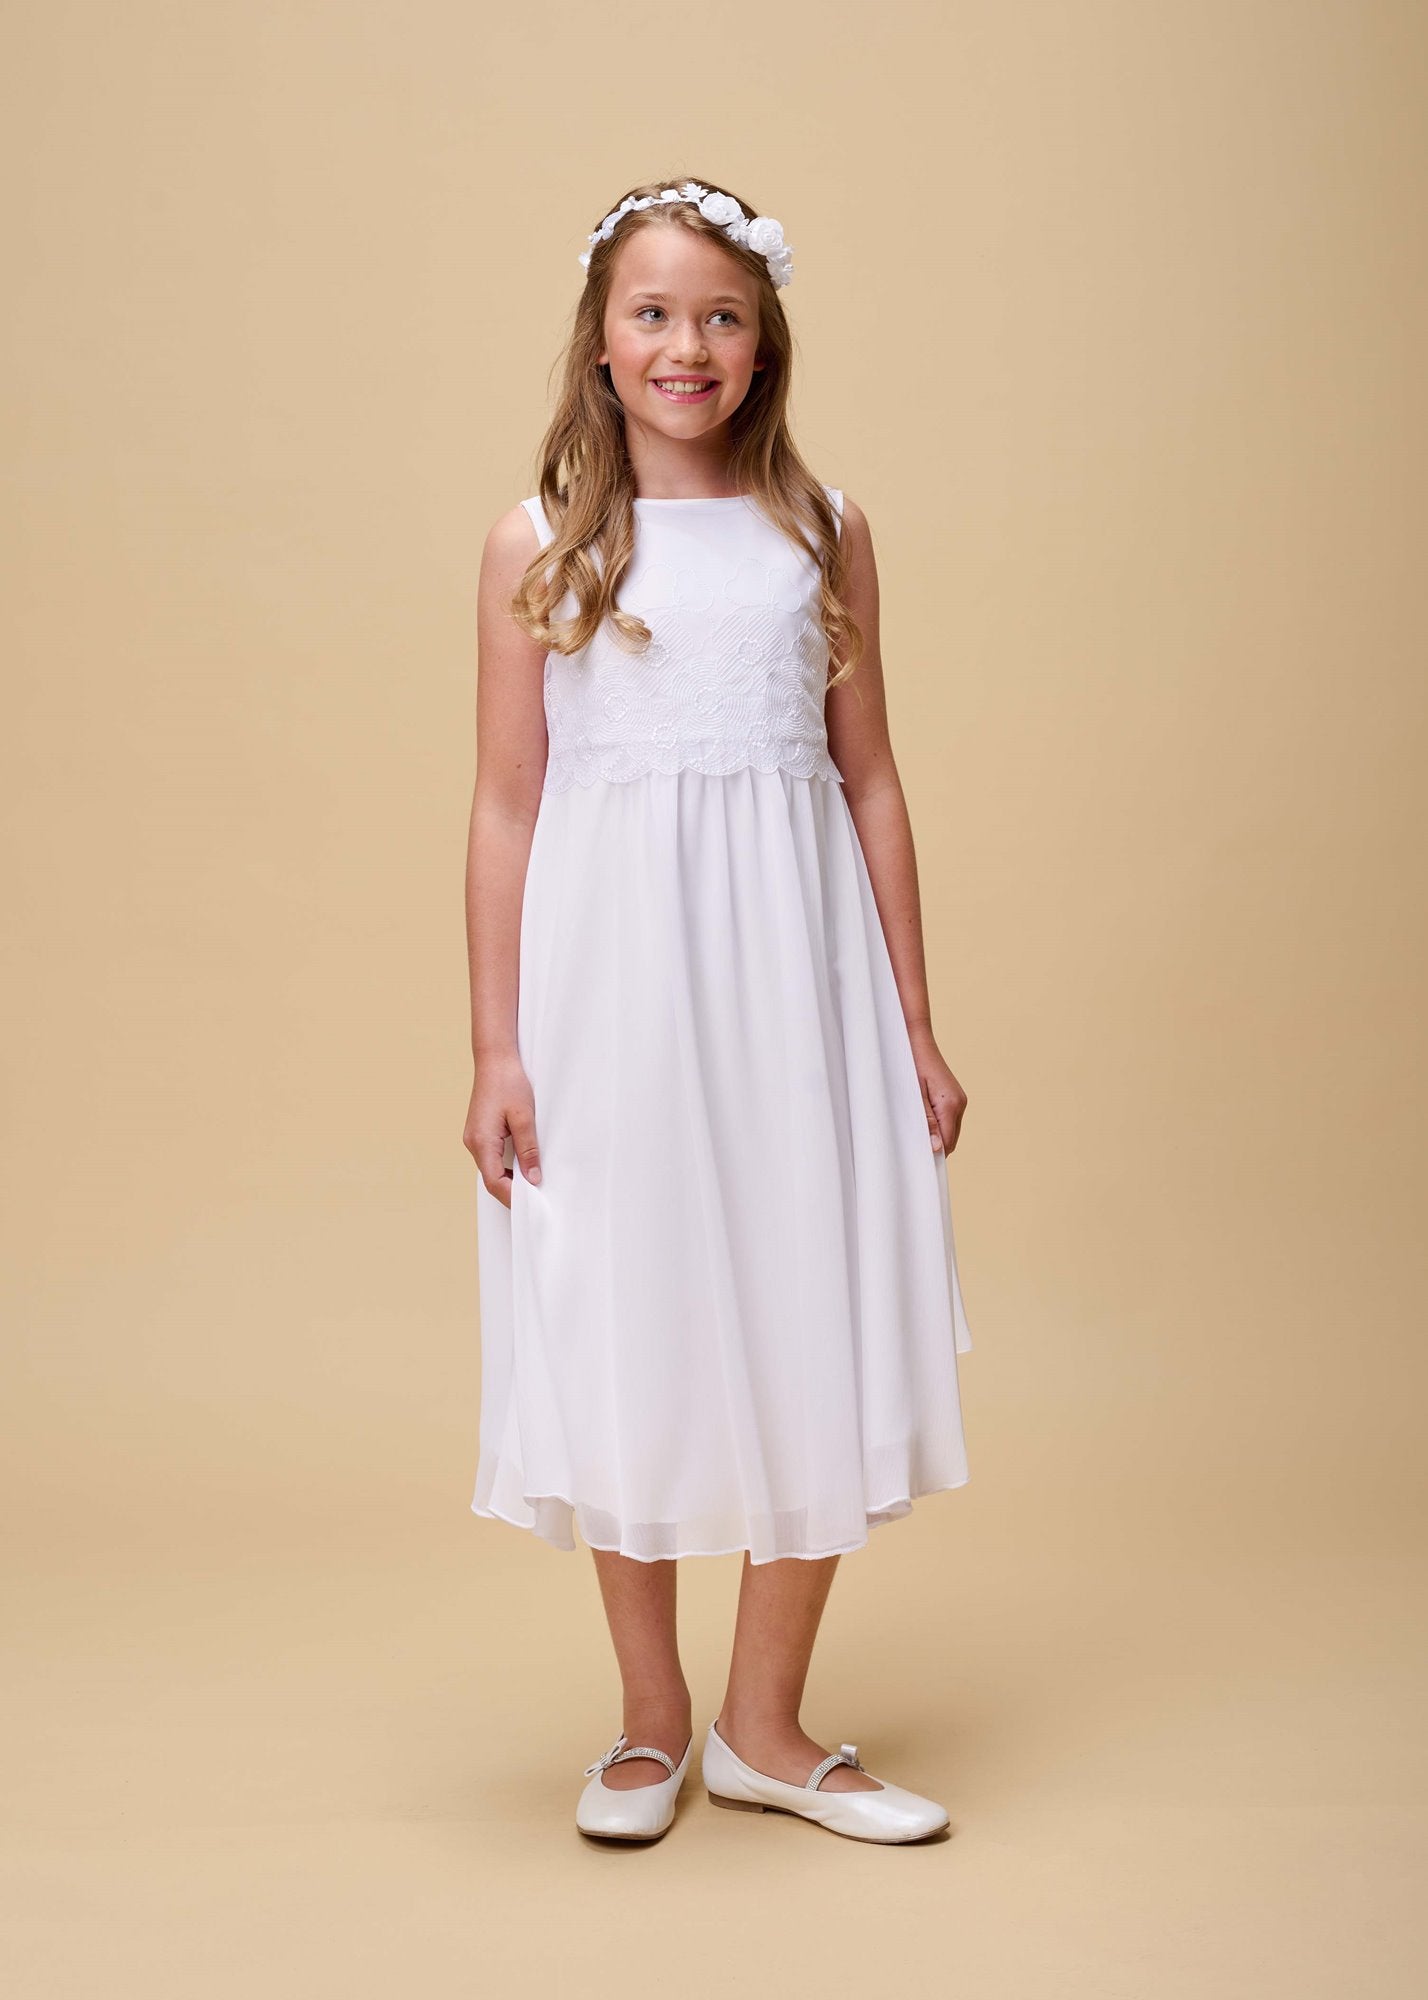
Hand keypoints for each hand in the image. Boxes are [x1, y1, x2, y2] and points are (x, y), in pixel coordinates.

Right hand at [464, 1052, 541, 1208]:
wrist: (495, 1059)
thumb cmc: (509, 1083)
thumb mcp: (524, 1117)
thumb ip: (528, 1150)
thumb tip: (533, 1179)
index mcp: (481, 1142)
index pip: (494, 1182)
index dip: (512, 1197)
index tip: (533, 1206)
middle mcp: (473, 1143)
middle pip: (491, 1178)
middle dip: (512, 1191)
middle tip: (537, 1199)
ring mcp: (474, 1138)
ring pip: (491, 1169)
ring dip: (509, 1179)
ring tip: (533, 1185)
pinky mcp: (479, 1132)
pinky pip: (491, 1157)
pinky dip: (505, 1166)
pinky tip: (521, 1166)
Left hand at [909, 1028, 967, 1155]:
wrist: (917, 1041)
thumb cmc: (911, 1066)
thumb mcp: (915, 1096)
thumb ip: (927, 1122)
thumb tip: (936, 1148)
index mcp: (951, 1105)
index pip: (948, 1142)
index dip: (936, 1155)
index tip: (920, 1162)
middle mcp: (960, 1103)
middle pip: (951, 1139)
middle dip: (937, 1147)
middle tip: (914, 1149)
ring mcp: (960, 1099)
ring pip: (951, 1130)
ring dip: (937, 1136)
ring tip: (917, 1133)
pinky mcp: (956, 1096)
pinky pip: (950, 1119)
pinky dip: (939, 1125)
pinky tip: (924, 1121)